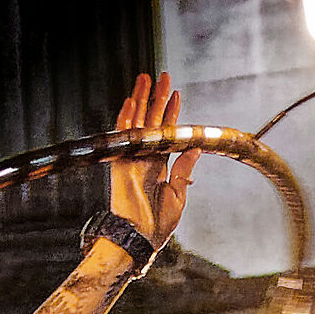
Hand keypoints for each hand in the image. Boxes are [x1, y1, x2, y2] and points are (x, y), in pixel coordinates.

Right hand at [109, 71, 200, 249]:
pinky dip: (126, 117)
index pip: (165, 133)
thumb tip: (194, 148)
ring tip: (146, 78)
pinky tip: (131, 100)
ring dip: (141, 99)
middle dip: (156, 98)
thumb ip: (184, 170)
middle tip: (162, 76)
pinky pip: (123, 135)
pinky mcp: (120, 162)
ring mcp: (131, 158)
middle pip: (150, 121)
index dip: (171, 114)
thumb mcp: (178, 195)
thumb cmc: (158, 224)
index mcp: (159, 166)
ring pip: (136, 122)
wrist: (140, 237)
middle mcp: (144, 157)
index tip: (176, 95)